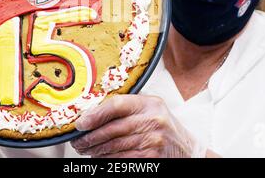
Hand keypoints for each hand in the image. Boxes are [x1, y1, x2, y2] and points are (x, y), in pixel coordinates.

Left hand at [70, 94, 208, 157]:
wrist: (187, 149)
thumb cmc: (163, 126)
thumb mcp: (151, 108)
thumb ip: (128, 107)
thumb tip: (92, 112)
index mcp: (150, 104)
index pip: (117, 105)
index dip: (95, 114)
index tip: (80, 123)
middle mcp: (153, 121)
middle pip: (112, 129)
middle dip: (90, 137)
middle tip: (77, 140)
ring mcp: (153, 141)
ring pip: (114, 147)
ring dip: (95, 150)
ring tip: (84, 149)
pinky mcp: (151, 158)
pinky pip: (122, 160)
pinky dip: (107, 160)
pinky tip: (99, 158)